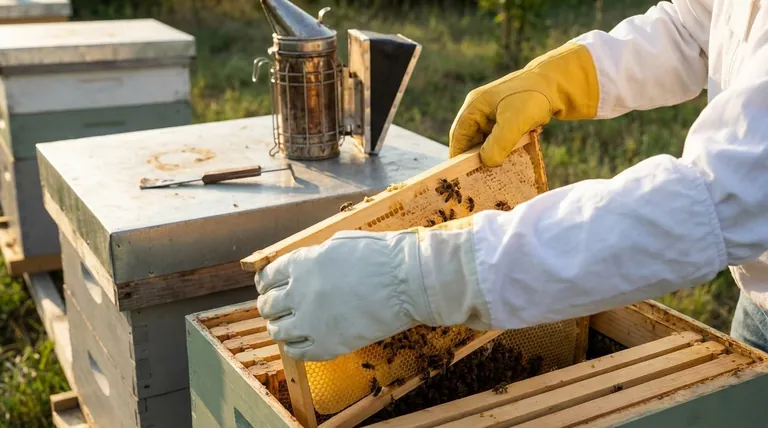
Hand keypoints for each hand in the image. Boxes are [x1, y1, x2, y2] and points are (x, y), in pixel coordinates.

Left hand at [255, 220, 490, 360]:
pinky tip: (301, 341)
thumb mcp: (338, 244)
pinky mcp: (327, 345)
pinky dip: (295, 346)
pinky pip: (297, 351)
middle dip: (269, 306)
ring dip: (280, 327)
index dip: (266, 283)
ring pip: (278, 331)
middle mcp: (299, 293)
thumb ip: (313, 258)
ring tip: (287, 326)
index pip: (268, 277)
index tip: (268, 287)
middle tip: (274, 308)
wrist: (408, 282)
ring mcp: (311, 322)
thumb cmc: (380, 257)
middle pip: (268, 306)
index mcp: (301, 264)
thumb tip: (300, 268)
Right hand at [449, 41, 599, 166]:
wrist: (559, 83)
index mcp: (474, 106)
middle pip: (471, 140)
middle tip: (482, 179)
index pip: (458, 136)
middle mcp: (480, 109)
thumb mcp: (514, 122)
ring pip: (486, 141)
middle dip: (476, 158)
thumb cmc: (533, 98)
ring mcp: (494, 113)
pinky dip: (503, 149)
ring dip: (492, 155)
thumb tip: (487, 163)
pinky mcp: (508, 118)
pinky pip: (499, 138)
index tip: (462, 178)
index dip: (458, 157)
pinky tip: (511, 160)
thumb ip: (497, 145)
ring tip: (497, 172)